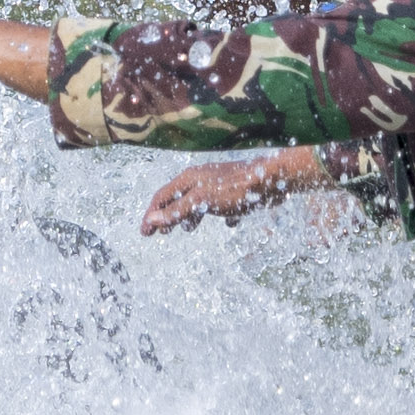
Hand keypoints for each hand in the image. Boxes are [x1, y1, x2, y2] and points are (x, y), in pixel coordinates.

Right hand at [142, 150, 308, 235]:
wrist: (270, 180)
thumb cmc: (234, 190)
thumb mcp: (201, 202)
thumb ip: (176, 211)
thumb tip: (151, 220)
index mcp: (189, 179)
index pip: (162, 196)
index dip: (151, 215)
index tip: (144, 234)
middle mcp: (200, 179)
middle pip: (177, 198)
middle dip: (167, 216)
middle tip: (160, 235)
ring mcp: (217, 184)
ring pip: (197, 201)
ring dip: (190, 216)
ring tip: (188, 230)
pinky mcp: (234, 192)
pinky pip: (221, 205)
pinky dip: (218, 215)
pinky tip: (227, 224)